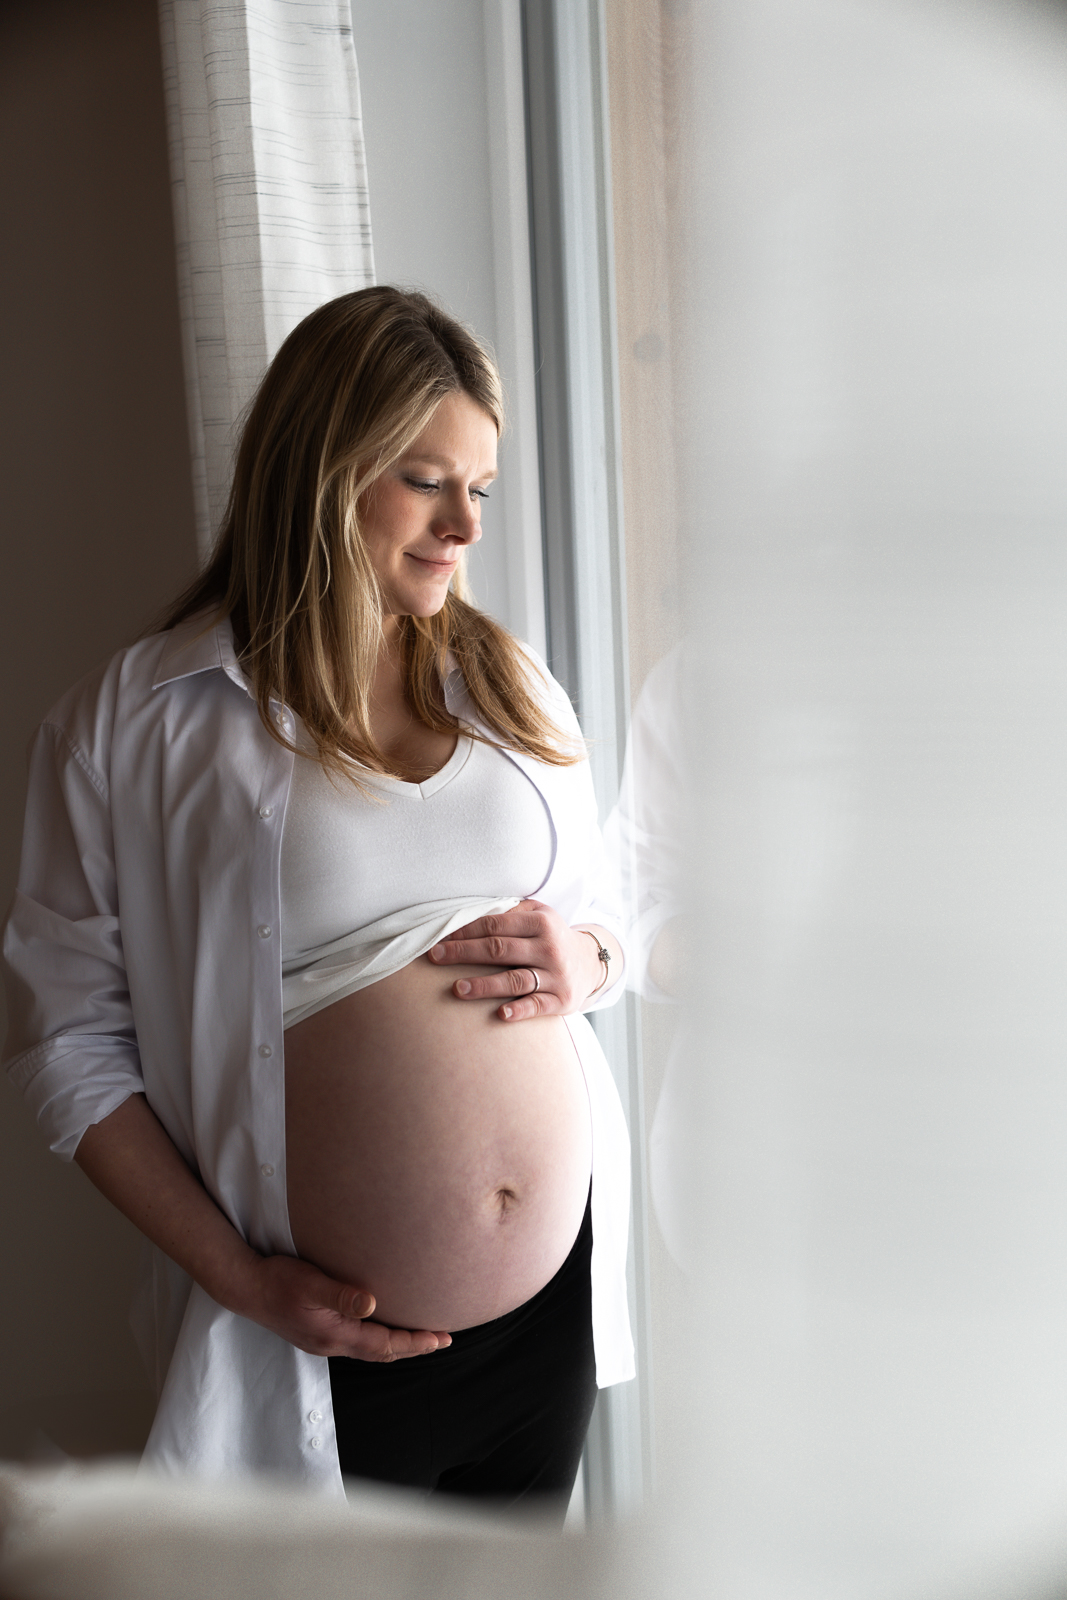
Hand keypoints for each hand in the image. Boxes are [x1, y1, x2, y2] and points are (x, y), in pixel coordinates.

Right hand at [236, 1254, 451, 1360]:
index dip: (414, 1343)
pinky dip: (378, 1338)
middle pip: (381, 1352)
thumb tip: (371, 1303)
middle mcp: (332, 1344)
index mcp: (335, 1335)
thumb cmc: (278, 1281)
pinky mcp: (318, 1332)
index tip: (440, 1338)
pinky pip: (357, 1341)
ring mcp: (324, 1340)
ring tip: (419, 1337)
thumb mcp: (310, 1283)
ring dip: (396, 1344)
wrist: (246, 1288)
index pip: (385, 1345)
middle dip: (412, 1347)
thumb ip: (340, 1295)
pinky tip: (381, 1326)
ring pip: (370, 1349)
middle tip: (441, 1339)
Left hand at [427, 899, 614, 1020]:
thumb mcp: (540, 915)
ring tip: (458, 988)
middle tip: (435, 957)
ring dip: (484, 985)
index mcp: (541, 923)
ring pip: (515, 979)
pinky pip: (537, 1005)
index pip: (496, 925)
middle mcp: (549, 947)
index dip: (466, 931)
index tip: (440, 938)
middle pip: (499, 950)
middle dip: (464, 953)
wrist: (590, 964)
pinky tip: (501, 1013)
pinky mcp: (562, 1000)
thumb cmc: (552, 938)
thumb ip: (511, 912)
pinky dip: (520, 1009)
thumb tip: (472, 915)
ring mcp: (556, 975)